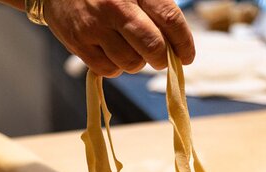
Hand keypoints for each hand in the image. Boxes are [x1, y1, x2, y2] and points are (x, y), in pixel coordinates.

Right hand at [43, 0, 194, 76]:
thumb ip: (157, 9)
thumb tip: (176, 44)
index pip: (170, 19)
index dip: (184, 43)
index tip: (187, 56)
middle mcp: (114, 6)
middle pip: (153, 48)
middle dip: (162, 59)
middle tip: (160, 57)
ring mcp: (94, 27)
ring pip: (131, 63)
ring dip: (137, 61)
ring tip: (129, 47)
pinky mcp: (79, 44)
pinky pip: (110, 70)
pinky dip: (116, 67)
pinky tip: (112, 51)